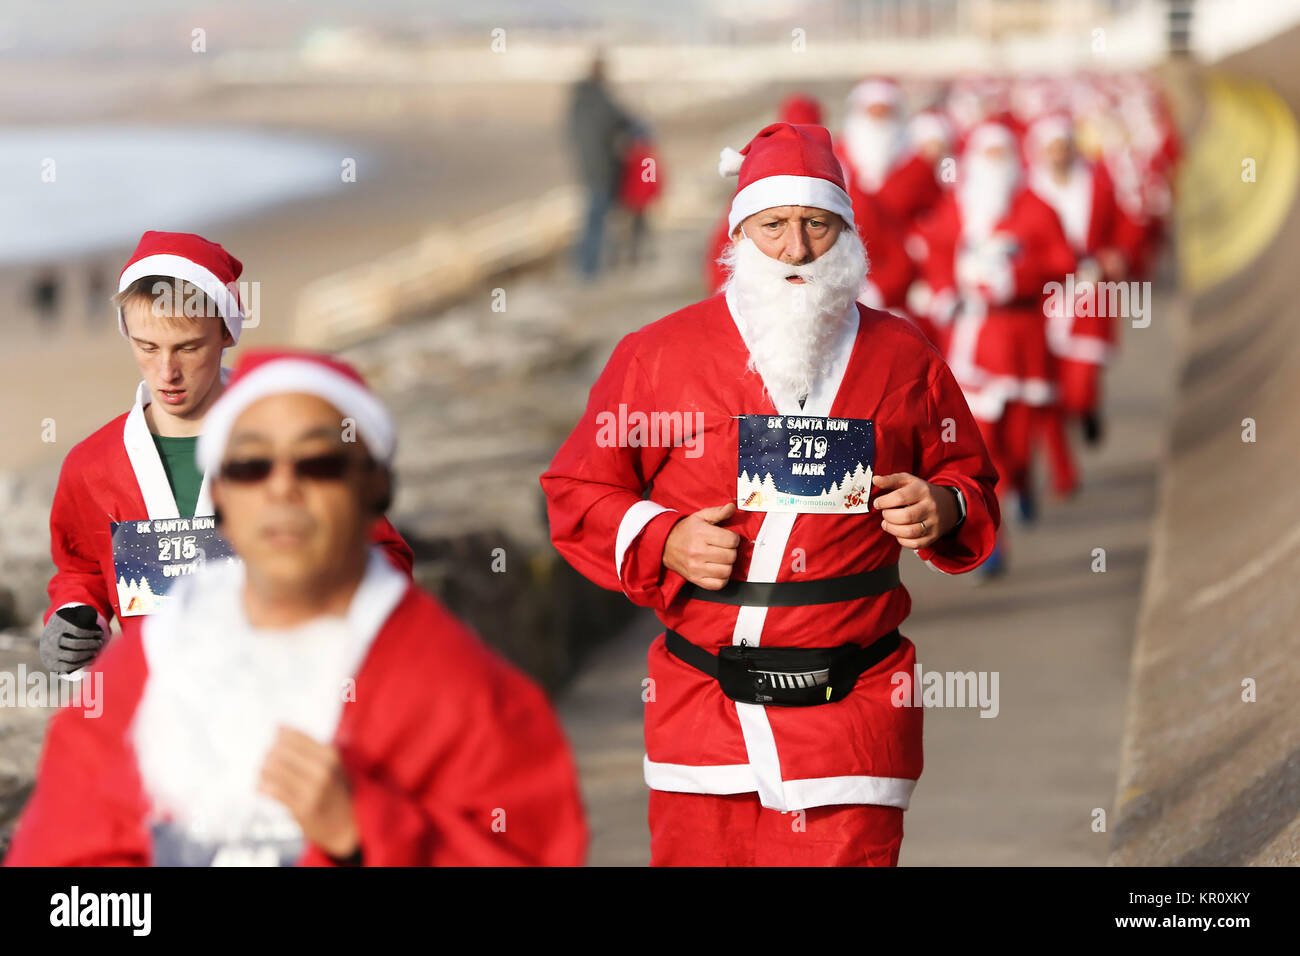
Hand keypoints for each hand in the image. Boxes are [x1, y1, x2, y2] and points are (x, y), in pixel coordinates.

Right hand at [40, 605, 104, 672]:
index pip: (78, 630)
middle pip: (76, 644)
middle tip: (100, 643)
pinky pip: (69, 667)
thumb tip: (93, 615)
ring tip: (96, 651)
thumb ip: (83, 613)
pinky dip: (82, 663)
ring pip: (73, 656)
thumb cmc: (66, 625)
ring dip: (88, 654)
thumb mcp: (71, 615)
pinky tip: (90, 659)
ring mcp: (50, 653)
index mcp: (56, 625)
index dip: (92, 633)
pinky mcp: (51, 664)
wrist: (47, 638)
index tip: (100, 633)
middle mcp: (50, 640)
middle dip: (92, 644)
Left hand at [258, 727, 358, 859]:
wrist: (346, 824)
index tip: (273, 742)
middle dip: (268, 754)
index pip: (294, 737)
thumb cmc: (333, 789)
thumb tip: (277, 727)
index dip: (278, 738)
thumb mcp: (330, 763)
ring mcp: (312, 789)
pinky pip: (273, 792)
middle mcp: (322, 770)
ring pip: (274, 770)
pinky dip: (263, 787)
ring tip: (262, 773)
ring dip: (263, 770)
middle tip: (265, 760)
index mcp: (329, 755)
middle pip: (281, 752)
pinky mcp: (301, 808)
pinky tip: (261, 787)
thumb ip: (307, 745)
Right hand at [663, 502, 740, 589]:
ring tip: (720, 559)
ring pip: (727, 571)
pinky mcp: (695, 579)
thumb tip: (731, 507)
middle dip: (731, 551)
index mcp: (701, 534)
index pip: (732, 540)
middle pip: (731, 556)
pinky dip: (722, 578)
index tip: (728, 538)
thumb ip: (717, 512)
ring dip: (727, 565)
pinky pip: (718, 584)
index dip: (733, 538)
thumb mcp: (700, 517)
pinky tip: (717, 570)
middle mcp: (698, 552)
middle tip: (723, 548)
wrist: (664, 545)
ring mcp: (696, 568)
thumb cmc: (685, 531)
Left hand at [872, 473, 958, 549]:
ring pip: (909, 532)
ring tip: (887, 523)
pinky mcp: (933, 536)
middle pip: (905, 516)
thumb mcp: (908, 481)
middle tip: (884, 513)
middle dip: (888, 516)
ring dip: (892, 529)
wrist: (947, 505)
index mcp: (923, 491)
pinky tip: (898, 532)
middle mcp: (930, 507)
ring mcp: (933, 523)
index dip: (884, 502)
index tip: (878, 503)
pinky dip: (902, 540)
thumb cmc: (922, 492)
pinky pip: (915, 543)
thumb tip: (875, 479)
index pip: (900, 497)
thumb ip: (891, 480)